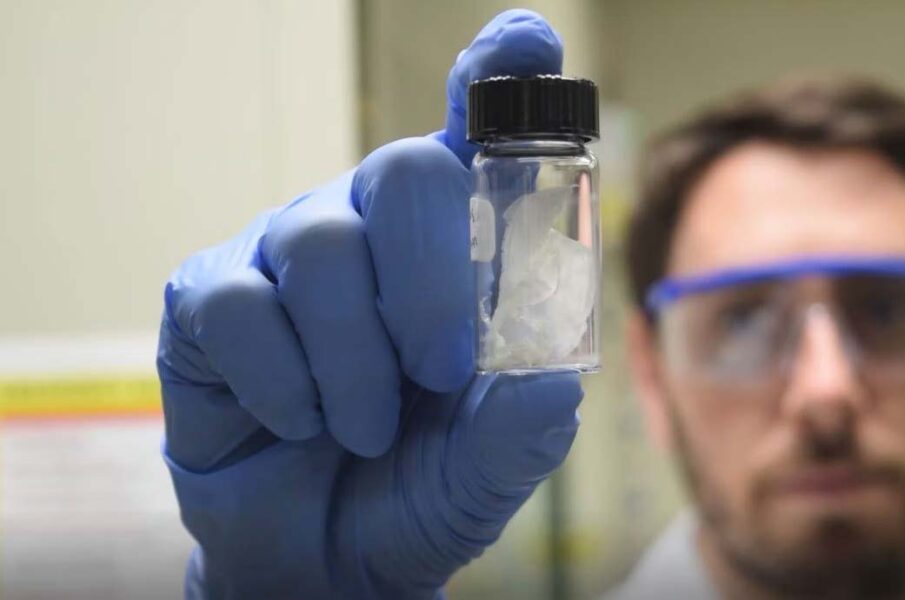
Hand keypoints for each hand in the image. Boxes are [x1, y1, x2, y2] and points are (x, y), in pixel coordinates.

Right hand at [157, 10, 582, 599]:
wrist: (322, 557)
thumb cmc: (416, 486)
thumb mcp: (486, 470)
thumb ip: (521, 430)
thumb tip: (547, 385)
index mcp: (454, 247)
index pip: (478, 133)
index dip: (503, 78)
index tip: (529, 50)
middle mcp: (369, 225)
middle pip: (403, 172)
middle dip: (431, 282)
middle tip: (442, 371)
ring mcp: (283, 254)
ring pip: (321, 247)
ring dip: (357, 361)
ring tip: (367, 430)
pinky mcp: (208, 300)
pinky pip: (239, 307)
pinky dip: (284, 382)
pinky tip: (300, 423)